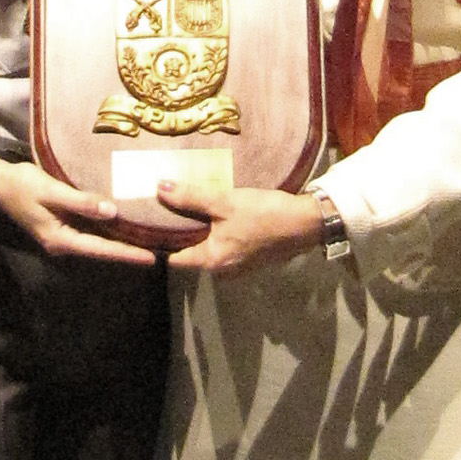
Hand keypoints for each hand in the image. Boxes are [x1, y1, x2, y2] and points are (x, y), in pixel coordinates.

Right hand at [0, 161, 156, 263]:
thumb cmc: (23, 186)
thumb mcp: (53, 192)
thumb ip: (82, 203)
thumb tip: (112, 212)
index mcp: (62, 240)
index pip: (101, 250)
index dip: (127, 254)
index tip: (151, 259)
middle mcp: (64, 243)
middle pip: (102, 250)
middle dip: (129, 251)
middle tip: (159, 252)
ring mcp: (62, 236)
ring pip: (97, 242)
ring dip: (120, 242)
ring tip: (147, 241)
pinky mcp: (62, 226)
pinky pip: (90, 232)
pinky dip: (108, 232)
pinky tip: (123, 227)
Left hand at [159, 182, 323, 273]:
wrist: (307, 223)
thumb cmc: (264, 214)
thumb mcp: (225, 202)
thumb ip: (191, 197)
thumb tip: (159, 188)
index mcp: (211, 261)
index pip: (173, 259)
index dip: (161, 241)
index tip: (153, 220)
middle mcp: (222, 271)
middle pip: (190, 253)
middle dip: (182, 232)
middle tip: (170, 208)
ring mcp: (238, 267)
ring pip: (208, 249)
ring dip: (202, 231)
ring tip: (192, 207)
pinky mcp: (250, 259)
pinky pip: (225, 247)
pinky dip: (219, 233)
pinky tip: (218, 215)